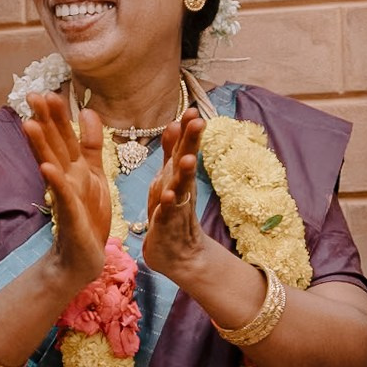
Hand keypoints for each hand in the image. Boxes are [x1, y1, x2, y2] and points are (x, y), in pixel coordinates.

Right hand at [21, 93, 111, 296]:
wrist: (84, 257)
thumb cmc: (88, 216)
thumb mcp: (96, 174)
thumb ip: (91, 144)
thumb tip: (87, 110)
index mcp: (75, 168)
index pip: (65, 136)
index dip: (58, 116)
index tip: (49, 93)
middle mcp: (67, 178)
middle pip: (55, 145)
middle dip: (45, 122)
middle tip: (32, 96)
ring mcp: (66, 196)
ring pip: (52, 165)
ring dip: (41, 146)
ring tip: (29, 125)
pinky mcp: (70, 216)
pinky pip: (63, 196)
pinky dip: (56, 182)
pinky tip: (46, 168)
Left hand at [142, 108, 209, 284]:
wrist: (178, 256)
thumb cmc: (170, 213)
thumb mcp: (168, 177)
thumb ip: (170, 152)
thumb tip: (174, 123)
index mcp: (177, 175)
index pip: (183, 148)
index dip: (187, 130)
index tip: (193, 110)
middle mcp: (180, 188)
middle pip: (186, 162)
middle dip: (192, 142)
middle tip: (199, 122)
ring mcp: (176, 207)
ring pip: (181, 187)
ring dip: (184, 173)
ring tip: (188, 159)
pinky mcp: (167, 226)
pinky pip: (168, 213)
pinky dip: (168, 204)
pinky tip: (168, 196)